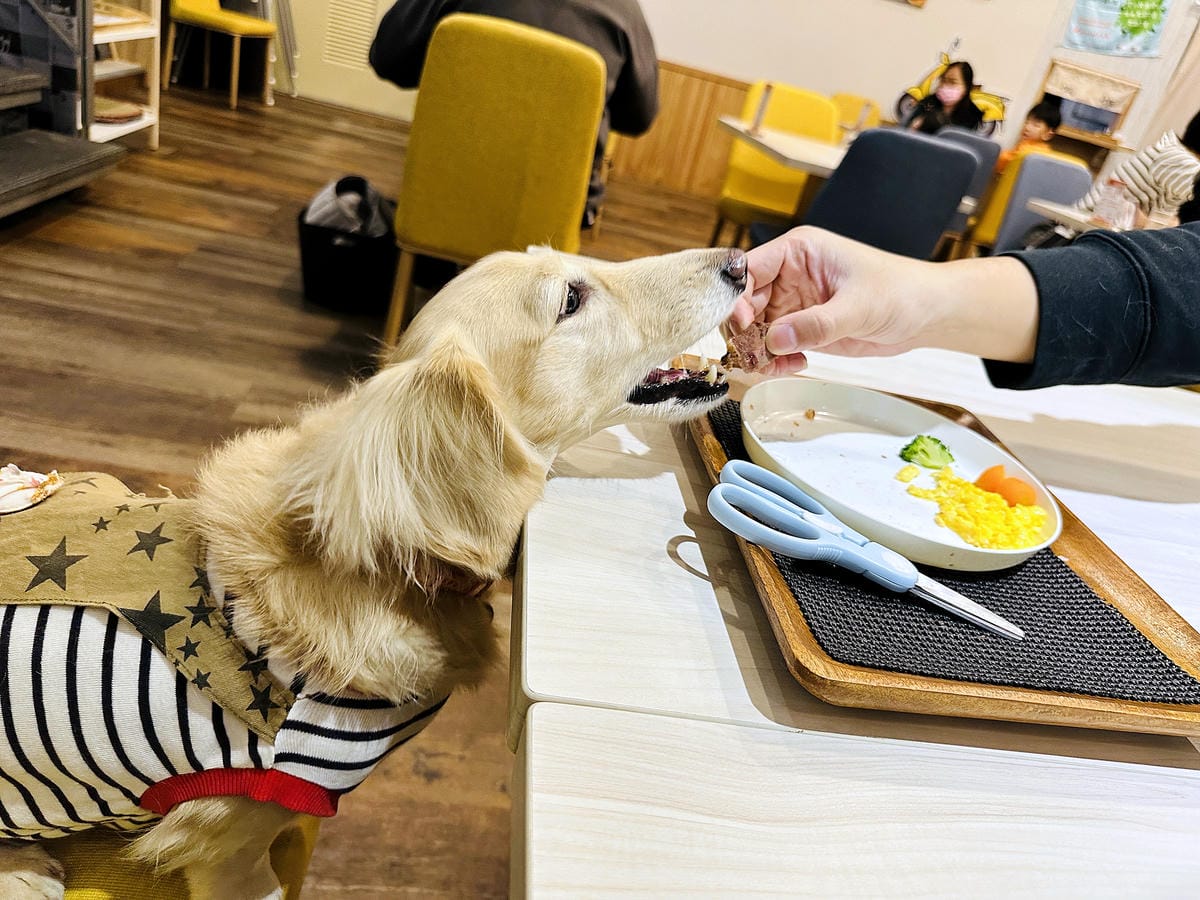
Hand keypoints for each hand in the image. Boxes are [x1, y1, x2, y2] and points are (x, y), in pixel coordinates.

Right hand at [729, 226, 1038, 373]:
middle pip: (744, 303)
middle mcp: (789, 276)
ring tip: (773, 367)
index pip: (748, 269)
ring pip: (754, 329)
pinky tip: (793, 366)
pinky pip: (773, 347)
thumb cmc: (900, 292)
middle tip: (755, 356)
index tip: (743, 324)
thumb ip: (816, 324)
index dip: (737, 296)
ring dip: (757, 351)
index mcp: (798, 252)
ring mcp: (794, 304)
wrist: (926, 315)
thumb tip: (774, 339)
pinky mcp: (802, 328)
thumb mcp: (858, 307)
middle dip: (744, 332)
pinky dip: (774, 361)